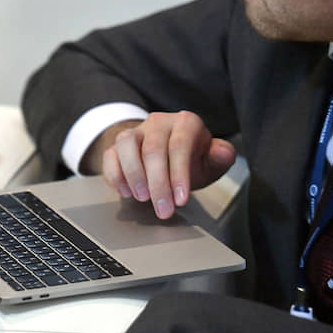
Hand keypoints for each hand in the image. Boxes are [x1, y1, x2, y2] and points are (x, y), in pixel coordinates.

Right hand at [101, 111, 235, 218]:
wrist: (168, 154)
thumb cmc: (192, 159)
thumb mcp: (210, 160)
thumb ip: (220, 157)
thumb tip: (223, 152)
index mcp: (185, 123)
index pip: (180, 146)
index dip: (179, 174)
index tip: (181, 199)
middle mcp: (159, 122)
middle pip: (153, 149)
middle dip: (158, 184)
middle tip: (163, 209)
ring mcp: (136, 131)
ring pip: (127, 145)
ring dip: (133, 175)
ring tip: (142, 198)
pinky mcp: (117, 144)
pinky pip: (110, 155)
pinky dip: (115, 175)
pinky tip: (125, 192)